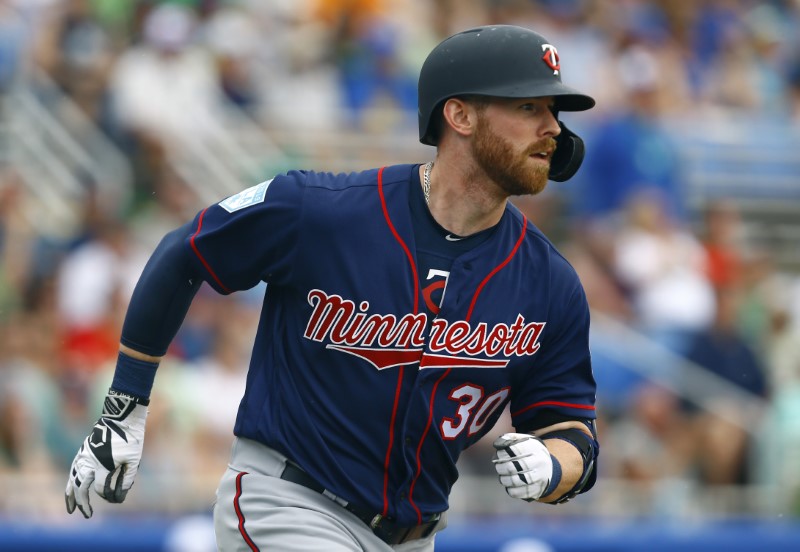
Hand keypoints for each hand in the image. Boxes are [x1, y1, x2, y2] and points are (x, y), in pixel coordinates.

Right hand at [65, 389, 148, 517]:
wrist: (122, 416)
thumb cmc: (131, 438)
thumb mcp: (134, 460)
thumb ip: (126, 479)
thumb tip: (119, 496)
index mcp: (103, 465)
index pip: (100, 489)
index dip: (108, 496)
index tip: (117, 499)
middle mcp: (90, 461)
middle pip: (81, 487)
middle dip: (83, 503)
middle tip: (87, 515)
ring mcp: (84, 455)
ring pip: (72, 478)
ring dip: (70, 494)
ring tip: (70, 508)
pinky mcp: (83, 450)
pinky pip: (73, 469)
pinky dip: (71, 480)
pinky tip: (72, 487)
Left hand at [492, 433, 553, 500]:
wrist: (550, 470)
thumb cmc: (532, 454)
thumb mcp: (526, 441)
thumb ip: (512, 438)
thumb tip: (498, 444)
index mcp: (535, 448)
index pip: (514, 450)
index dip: (502, 453)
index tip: (498, 454)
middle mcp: (539, 463)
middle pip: (512, 467)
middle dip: (500, 467)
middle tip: (498, 466)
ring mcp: (539, 478)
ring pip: (513, 481)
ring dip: (503, 479)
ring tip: (502, 475)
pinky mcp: (536, 491)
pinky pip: (516, 492)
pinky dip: (509, 488)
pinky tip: (509, 484)